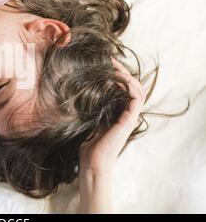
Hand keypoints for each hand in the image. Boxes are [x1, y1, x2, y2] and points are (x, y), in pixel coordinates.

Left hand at [79, 58, 146, 174]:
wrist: (92, 161)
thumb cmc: (88, 144)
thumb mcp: (89, 120)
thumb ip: (92, 109)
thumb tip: (81, 94)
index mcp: (120, 113)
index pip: (127, 90)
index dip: (120, 76)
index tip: (108, 65)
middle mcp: (127, 114)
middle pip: (135, 87)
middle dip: (125, 72)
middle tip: (112, 61)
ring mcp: (130, 117)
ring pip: (139, 91)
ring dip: (129, 76)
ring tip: (116, 67)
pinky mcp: (129, 120)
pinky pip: (137, 98)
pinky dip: (130, 86)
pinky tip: (118, 79)